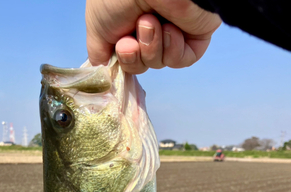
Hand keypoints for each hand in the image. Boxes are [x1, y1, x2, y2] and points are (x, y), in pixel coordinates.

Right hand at [86, 0, 220, 72]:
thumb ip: (98, 53)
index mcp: (127, 21)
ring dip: (151, 48)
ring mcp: (172, 29)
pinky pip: (180, 60)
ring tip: (151, 23)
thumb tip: (105, 72)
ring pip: (158, 62)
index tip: (118, 50)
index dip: (121, 59)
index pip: (125, 56)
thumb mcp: (97, 27)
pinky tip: (170, 29)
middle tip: (130, 41)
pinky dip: (172, 50)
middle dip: (133, 57)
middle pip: (140, 63)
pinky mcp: (194, 35)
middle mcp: (149, 24)